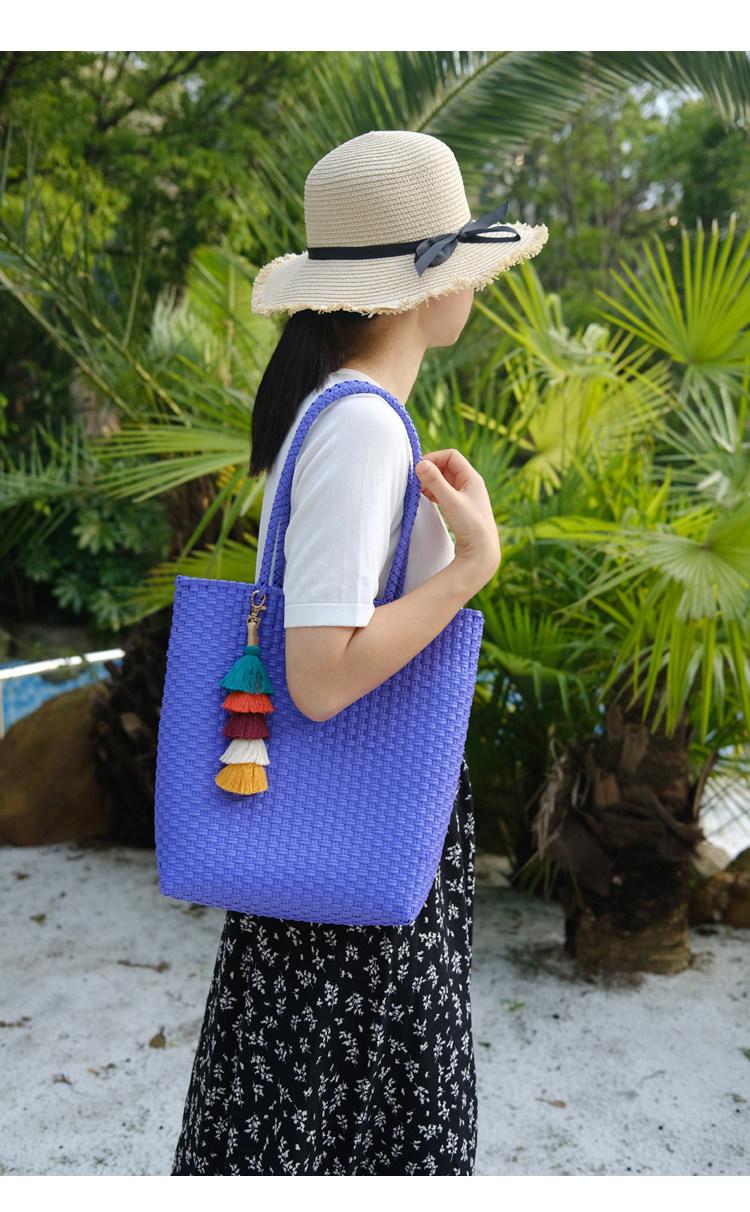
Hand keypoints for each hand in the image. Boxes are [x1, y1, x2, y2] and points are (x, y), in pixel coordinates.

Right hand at [415, 450, 500, 594]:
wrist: (482, 552)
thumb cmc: (470, 525)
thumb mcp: (450, 501)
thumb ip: (435, 481)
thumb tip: (420, 464)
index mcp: (472, 478)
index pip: (451, 456)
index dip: (434, 458)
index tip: (419, 469)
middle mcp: (470, 485)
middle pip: (447, 467)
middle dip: (430, 471)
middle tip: (416, 481)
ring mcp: (465, 497)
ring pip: (444, 481)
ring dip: (431, 482)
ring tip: (419, 491)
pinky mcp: (460, 509)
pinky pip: (444, 493)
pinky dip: (434, 492)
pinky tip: (426, 499)